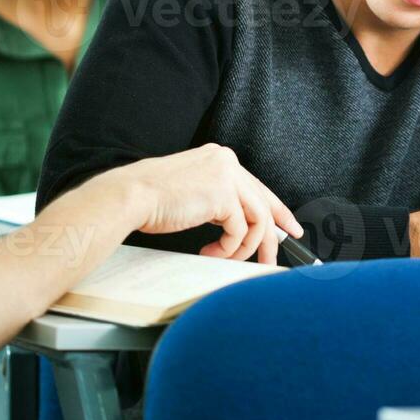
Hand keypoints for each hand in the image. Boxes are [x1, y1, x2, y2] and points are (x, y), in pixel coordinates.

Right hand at [88, 144, 303, 264]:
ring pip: (257, 220)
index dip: (278, 210)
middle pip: (264, 203)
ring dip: (244, 248)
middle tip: (272, 260)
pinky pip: (240, 231)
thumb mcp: (194, 193)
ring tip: (225, 258)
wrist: (130, 196)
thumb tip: (242, 224)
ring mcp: (227, 176)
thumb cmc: (152, 199)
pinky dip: (229, 249)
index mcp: (220, 159)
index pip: (257, 187)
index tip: (289, 228)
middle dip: (272, 236)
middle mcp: (227, 162)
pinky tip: (210, 252)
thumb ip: (219, 201)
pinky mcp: (223, 195)